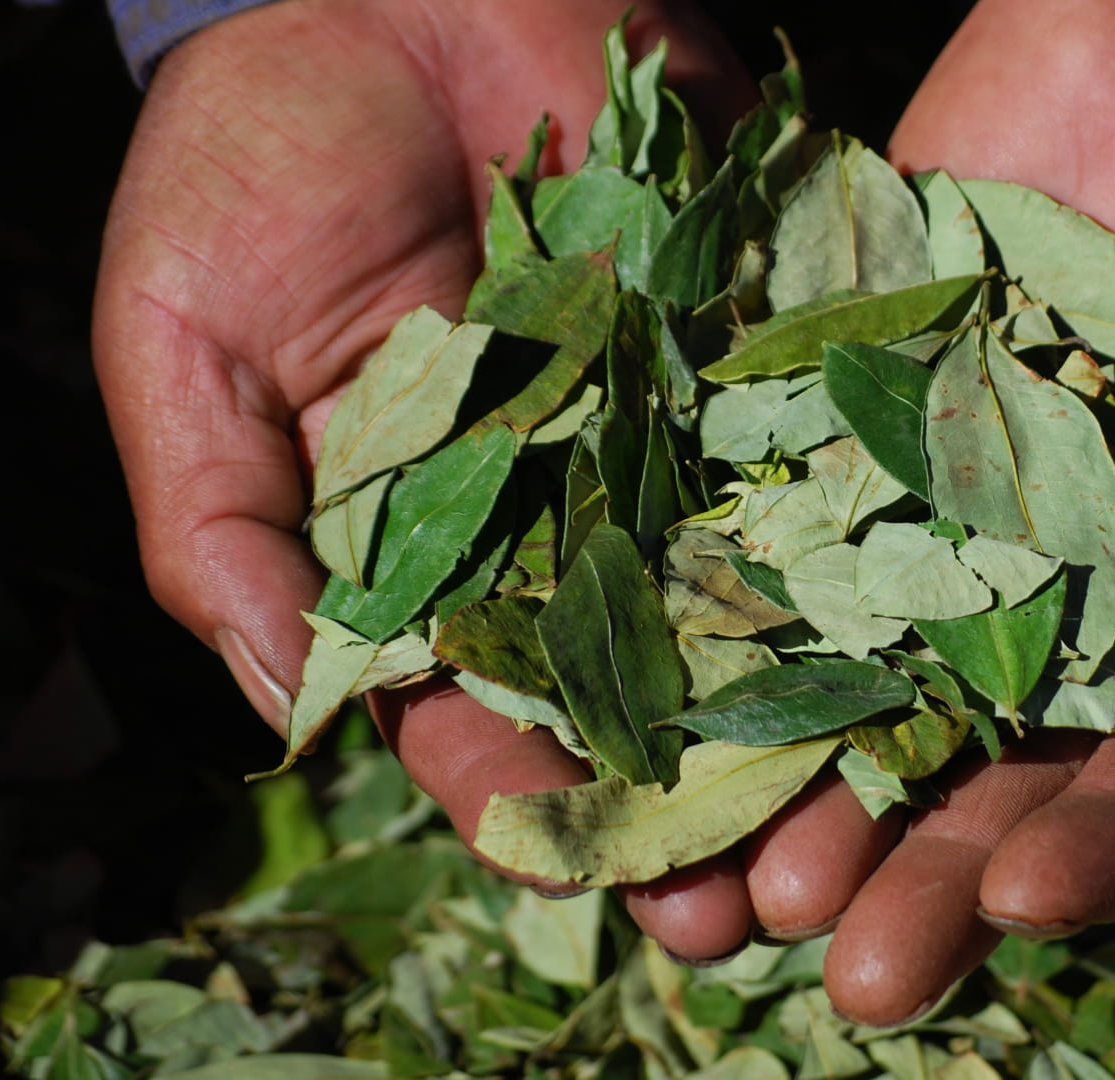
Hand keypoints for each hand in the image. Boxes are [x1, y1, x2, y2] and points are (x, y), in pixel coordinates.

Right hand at [91, 0, 857, 959]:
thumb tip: (293, 709)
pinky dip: (867, 527)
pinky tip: (923, 619)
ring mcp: (676, 437)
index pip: (475, 705)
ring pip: (748, 596)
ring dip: (798, 705)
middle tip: (747, 899)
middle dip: (686, 790)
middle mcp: (567, 514)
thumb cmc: (260, 161)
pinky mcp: (761, 349)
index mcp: (428, 547)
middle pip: (638, 684)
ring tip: (853, 808)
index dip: (523, 795)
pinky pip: (820, 447)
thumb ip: (230, 530)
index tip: (581, 876)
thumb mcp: (190, 347)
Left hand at [798, 0, 1114, 1023]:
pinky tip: (659, 706)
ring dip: (819, 784)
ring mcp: (985, 500)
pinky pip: (799, 530)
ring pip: (891, 670)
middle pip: (1028, 745)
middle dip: (940, 861)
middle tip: (855, 975)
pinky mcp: (876, 414)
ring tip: (731, 890)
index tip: (1031, 902)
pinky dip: (735, 620)